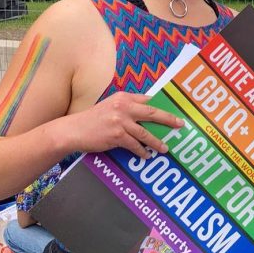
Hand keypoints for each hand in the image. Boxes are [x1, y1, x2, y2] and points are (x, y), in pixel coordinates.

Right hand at [62, 92, 182, 159]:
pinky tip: (147, 155)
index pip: (148, 100)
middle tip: (180, 125)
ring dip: (157, 141)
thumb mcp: (110, 105)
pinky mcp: (117, 135)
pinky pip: (135, 145)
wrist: (73, 130)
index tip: (174, 110)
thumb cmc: (93, 119)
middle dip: (169, 119)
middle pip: (153, 113)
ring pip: (145, 133)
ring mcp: (120, 121)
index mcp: (124, 97)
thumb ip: (127, 106)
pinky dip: (142, 151)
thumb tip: (147, 112)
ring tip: (165, 148)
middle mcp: (124, 107)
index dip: (162, 105)